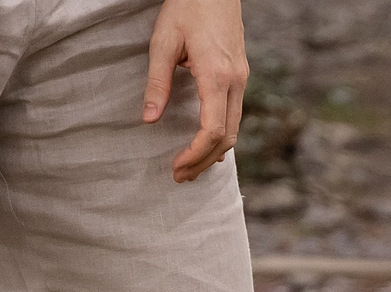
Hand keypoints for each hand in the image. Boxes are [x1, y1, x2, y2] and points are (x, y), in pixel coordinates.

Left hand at [142, 0, 247, 183]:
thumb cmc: (187, 7)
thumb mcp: (163, 41)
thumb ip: (157, 83)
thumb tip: (148, 120)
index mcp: (217, 75)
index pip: (213, 130)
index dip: (195, 154)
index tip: (176, 166)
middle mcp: (235, 81)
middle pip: (227, 138)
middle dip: (203, 162)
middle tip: (180, 176)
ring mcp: (242, 79)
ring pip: (235, 130)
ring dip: (213, 153)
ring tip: (190, 167)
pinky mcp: (240, 75)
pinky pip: (235, 116)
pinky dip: (221, 136)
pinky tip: (206, 145)